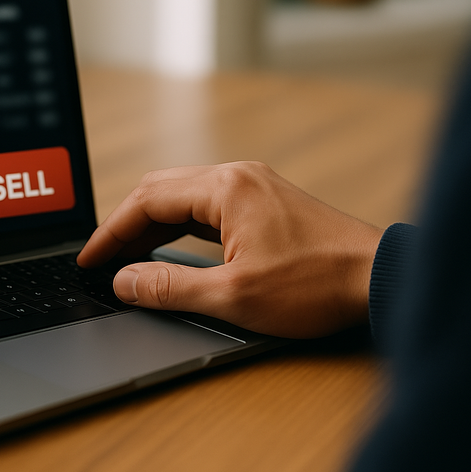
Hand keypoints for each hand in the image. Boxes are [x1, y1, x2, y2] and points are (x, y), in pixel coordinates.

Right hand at [77, 162, 383, 338]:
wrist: (381, 279)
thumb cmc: (317, 284)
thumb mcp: (233, 295)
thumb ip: (170, 287)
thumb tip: (125, 281)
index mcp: (225, 188)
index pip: (147, 201)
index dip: (110, 232)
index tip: (89, 259)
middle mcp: (238, 176)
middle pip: (161, 190)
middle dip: (125, 225)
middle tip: (101, 259)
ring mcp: (255, 186)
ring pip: (184, 196)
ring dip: (152, 224)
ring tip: (127, 257)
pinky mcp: (267, 202)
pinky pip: (208, 205)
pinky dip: (180, 225)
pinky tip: (169, 246)